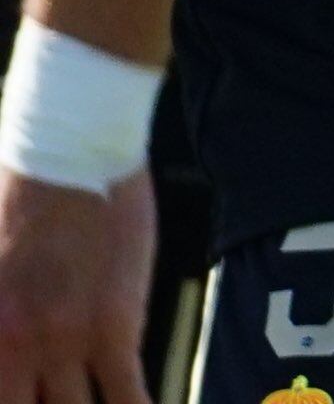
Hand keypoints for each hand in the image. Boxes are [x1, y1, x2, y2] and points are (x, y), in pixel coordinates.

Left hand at [0, 168, 154, 403]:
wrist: (69, 148)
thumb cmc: (18, 194)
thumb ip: (0, 313)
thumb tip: (14, 345)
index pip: (0, 395)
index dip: (17, 397)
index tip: (30, 393)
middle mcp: (14, 348)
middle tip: (63, 398)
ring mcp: (64, 342)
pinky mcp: (114, 326)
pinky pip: (127, 394)